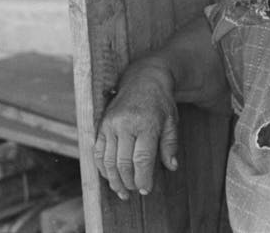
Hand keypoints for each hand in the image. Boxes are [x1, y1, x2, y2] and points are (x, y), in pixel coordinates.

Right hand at [93, 59, 179, 198]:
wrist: (144, 78)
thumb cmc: (161, 102)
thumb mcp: (172, 121)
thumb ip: (170, 144)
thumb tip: (172, 167)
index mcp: (146, 124)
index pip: (142, 159)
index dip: (142, 178)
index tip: (145, 190)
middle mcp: (126, 124)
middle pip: (123, 162)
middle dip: (128, 181)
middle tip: (134, 191)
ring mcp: (111, 124)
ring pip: (107, 160)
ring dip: (113, 179)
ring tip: (121, 191)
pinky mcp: (102, 125)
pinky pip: (98, 152)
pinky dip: (102, 168)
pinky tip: (110, 177)